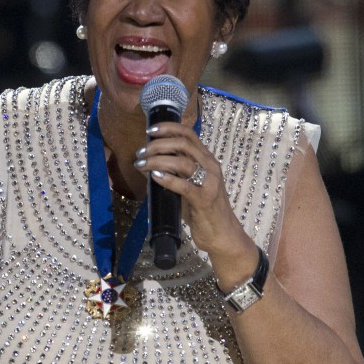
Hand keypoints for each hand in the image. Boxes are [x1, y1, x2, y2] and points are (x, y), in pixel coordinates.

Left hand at [135, 121, 255, 266]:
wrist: (222, 235)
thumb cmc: (202, 211)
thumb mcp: (187, 187)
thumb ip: (172, 174)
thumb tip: (146, 166)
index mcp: (206, 160)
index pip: (189, 134)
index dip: (169, 128)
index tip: (150, 130)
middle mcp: (210, 167)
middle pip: (183, 144)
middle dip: (158, 144)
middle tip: (141, 152)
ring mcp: (209, 182)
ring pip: (182, 162)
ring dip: (157, 161)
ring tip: (141, 165)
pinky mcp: (204, 200)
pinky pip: (185, 186)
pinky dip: (168, 179)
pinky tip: (154, 177)